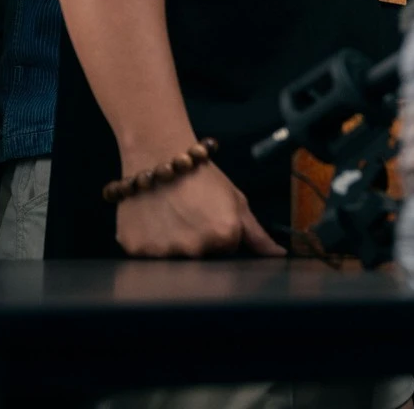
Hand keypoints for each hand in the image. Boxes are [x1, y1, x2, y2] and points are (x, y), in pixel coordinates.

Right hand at [114, 161, 284, 258]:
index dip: (219, 234)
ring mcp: (163, 252)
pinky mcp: (135, 249)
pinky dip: (149, 242)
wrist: (159, 154)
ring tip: (170, 217)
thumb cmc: (201, 177)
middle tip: (189, 216)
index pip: (226, 251)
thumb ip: (257, 235)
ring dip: (172, 244)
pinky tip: (153, 221)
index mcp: (223, 237)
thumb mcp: (236, 202)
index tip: (210, 216)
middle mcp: (194, 249)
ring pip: (171, 259)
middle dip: (197, 243)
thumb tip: (278, 256)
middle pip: (199, 259)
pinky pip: (145, 255)